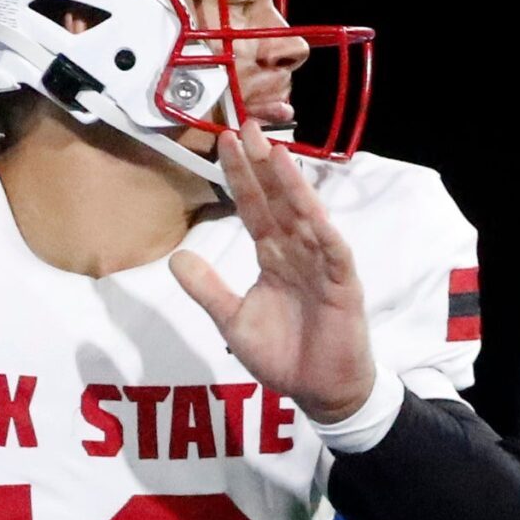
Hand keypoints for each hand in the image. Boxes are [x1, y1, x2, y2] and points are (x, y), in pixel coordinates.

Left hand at [170, 123, 375, 422]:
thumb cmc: (283, 355)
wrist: (319, 391)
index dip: (240, 176)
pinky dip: (322, 229)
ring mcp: (322, 265)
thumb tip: (176, 257)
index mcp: (273, 257)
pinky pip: (333, 252)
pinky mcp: (344, 285)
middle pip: (278, 201)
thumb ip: (208, 289)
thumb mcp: (233, 321)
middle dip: (262, 165)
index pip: (254, 208)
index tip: (224, 143)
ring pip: (305, 217)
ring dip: (291, 185)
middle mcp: (298, 253)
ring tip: (274, 152)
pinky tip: (310, 207)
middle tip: (245, 127)